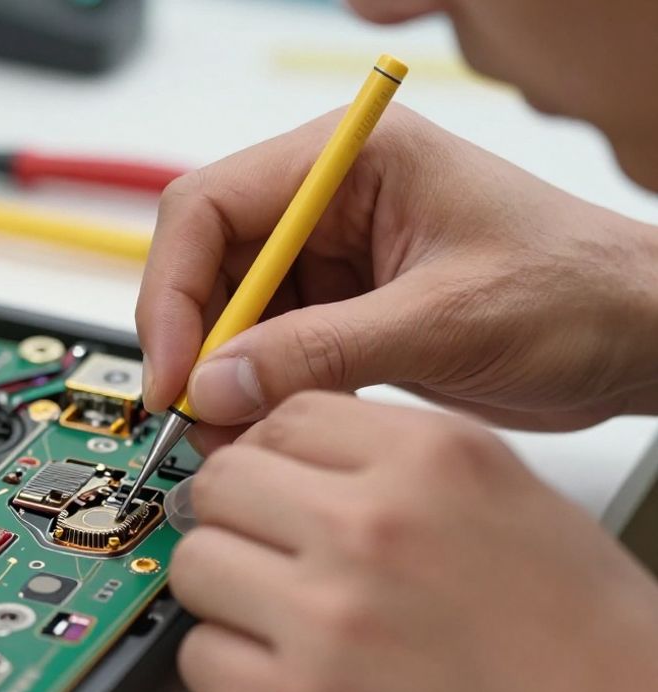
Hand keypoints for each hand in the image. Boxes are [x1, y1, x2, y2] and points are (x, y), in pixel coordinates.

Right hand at [137, 106, 657, 447]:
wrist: (639, 340)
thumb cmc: (576, 294)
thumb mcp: (444, 320)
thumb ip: (322, 350)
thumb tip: (217, 385)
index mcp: (348, 159)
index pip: (211, 206)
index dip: (173, 289)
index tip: (174, 369)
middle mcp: (328, 202)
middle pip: (210, 263)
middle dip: (196, 343)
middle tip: (194, 417)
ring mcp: (334, 258)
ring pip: (232, 315)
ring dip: (222, 379)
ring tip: (229, 438)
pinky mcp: (343, 311)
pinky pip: (270, 350)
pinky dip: (258, 394)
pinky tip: (262, 432)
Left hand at [170, 392, 657, 691]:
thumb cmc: (580, 636)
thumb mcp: (502, 494)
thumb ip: (390, 459)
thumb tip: (285, 450)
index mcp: (432, 459)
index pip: (286, 414)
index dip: (273, 450)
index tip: (276, 479)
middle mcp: (373, 527)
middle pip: (223, 482)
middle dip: (237, 512)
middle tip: (267, 543)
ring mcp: (330, 619)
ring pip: (197, 563)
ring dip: (226, 585)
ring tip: (278, 609)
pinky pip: (200, 655)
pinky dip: (229, 662)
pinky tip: (282, 666)